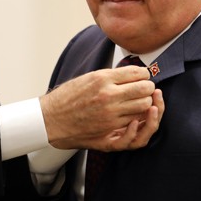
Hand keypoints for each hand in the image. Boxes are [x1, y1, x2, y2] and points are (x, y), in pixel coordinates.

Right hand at [41, 66, 157, 149]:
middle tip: (146, 88)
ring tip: (139, 101)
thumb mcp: (88, 78)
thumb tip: (133, 73)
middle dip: (148, 88)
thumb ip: (111, 76)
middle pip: (144, 89)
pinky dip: (136, 116)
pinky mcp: (110, 127)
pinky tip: (132, 113)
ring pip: (143, 106)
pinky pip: (133, 120)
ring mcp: (110, 113)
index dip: (144, 74)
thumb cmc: (68, 98)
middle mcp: (108, 94)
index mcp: (102, 78)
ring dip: (145, 102)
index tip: (144, 76)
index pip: (137, 73)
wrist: (52, 119)